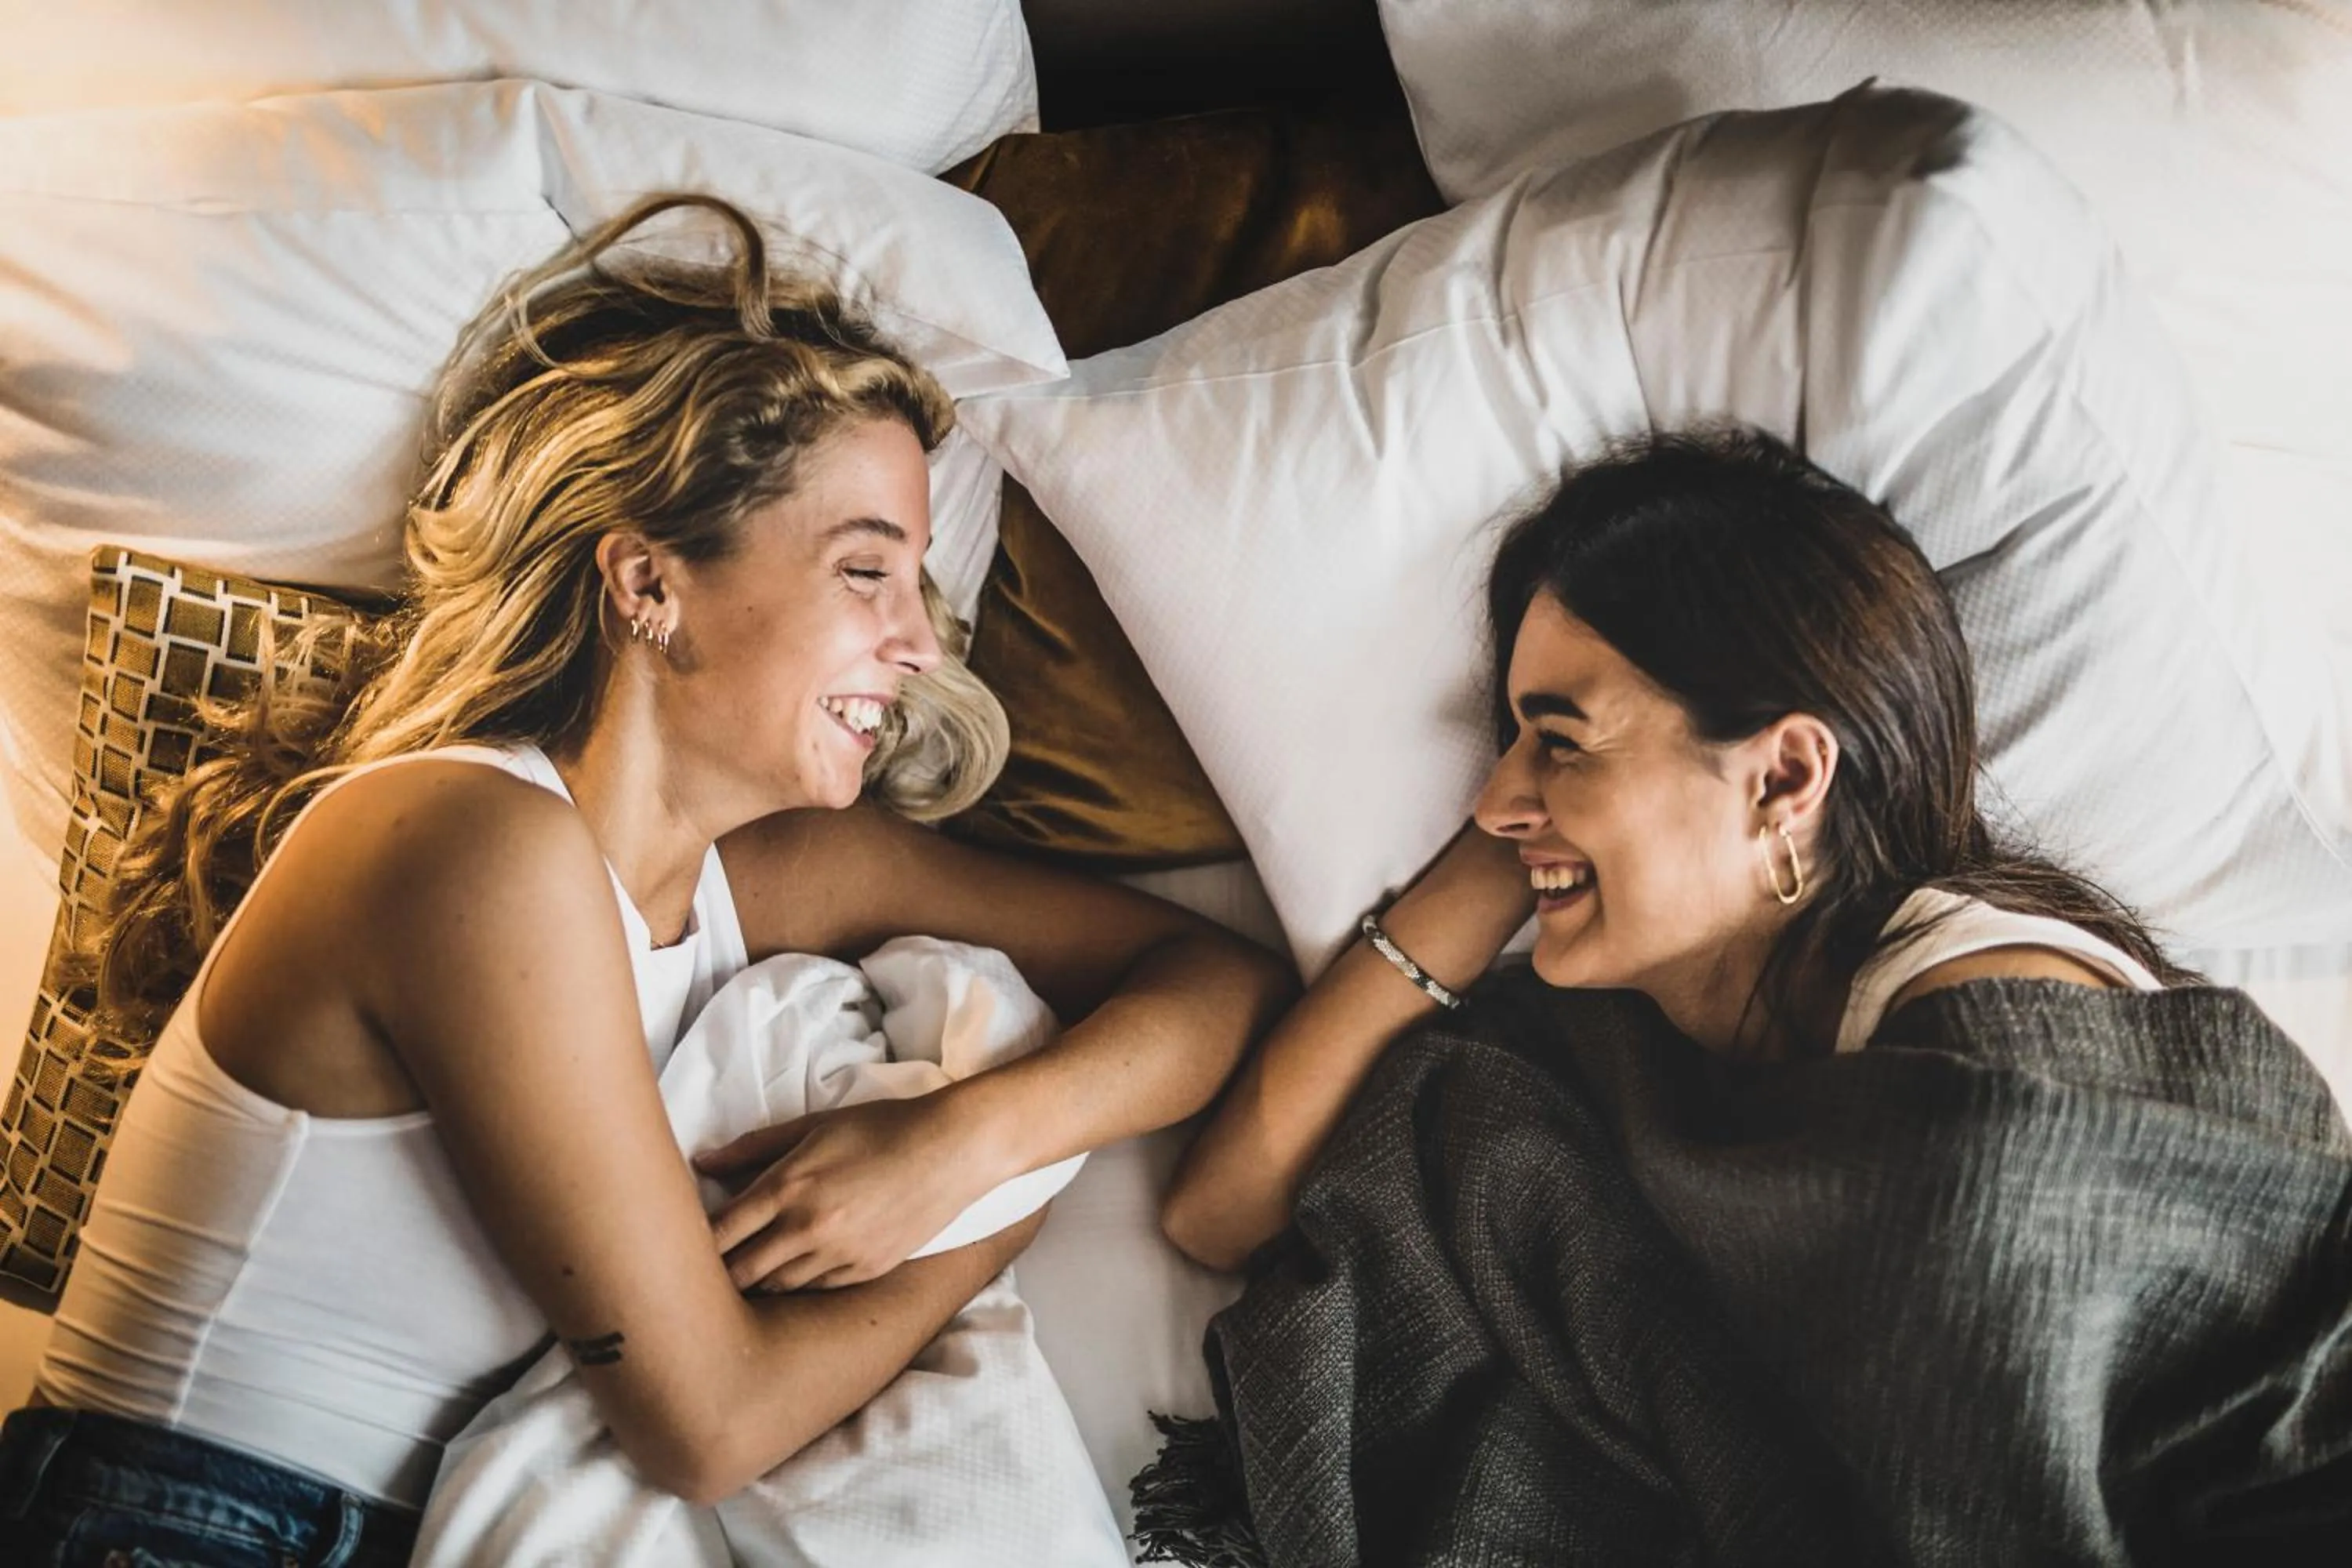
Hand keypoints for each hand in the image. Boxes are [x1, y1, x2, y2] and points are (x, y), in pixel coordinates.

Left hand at [696, 1091, 1009, 1293]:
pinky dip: (799, 1282)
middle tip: (703, 1271)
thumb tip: (701, 1162)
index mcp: (788, 1187)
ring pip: (775, 1288)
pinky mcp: (865, 1272)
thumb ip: (755, 1147)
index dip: (693, 1245)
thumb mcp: (815, 1126)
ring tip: (746, 1272)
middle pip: (738, 1273)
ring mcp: (838, 1255)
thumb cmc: (882, 1127)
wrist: (952, 1149)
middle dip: (717, 1274)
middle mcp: (808, 1228)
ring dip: (757, 1281)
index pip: (719, 1233)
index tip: (682, 1245)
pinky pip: (815, 1289)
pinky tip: (795, 1268)